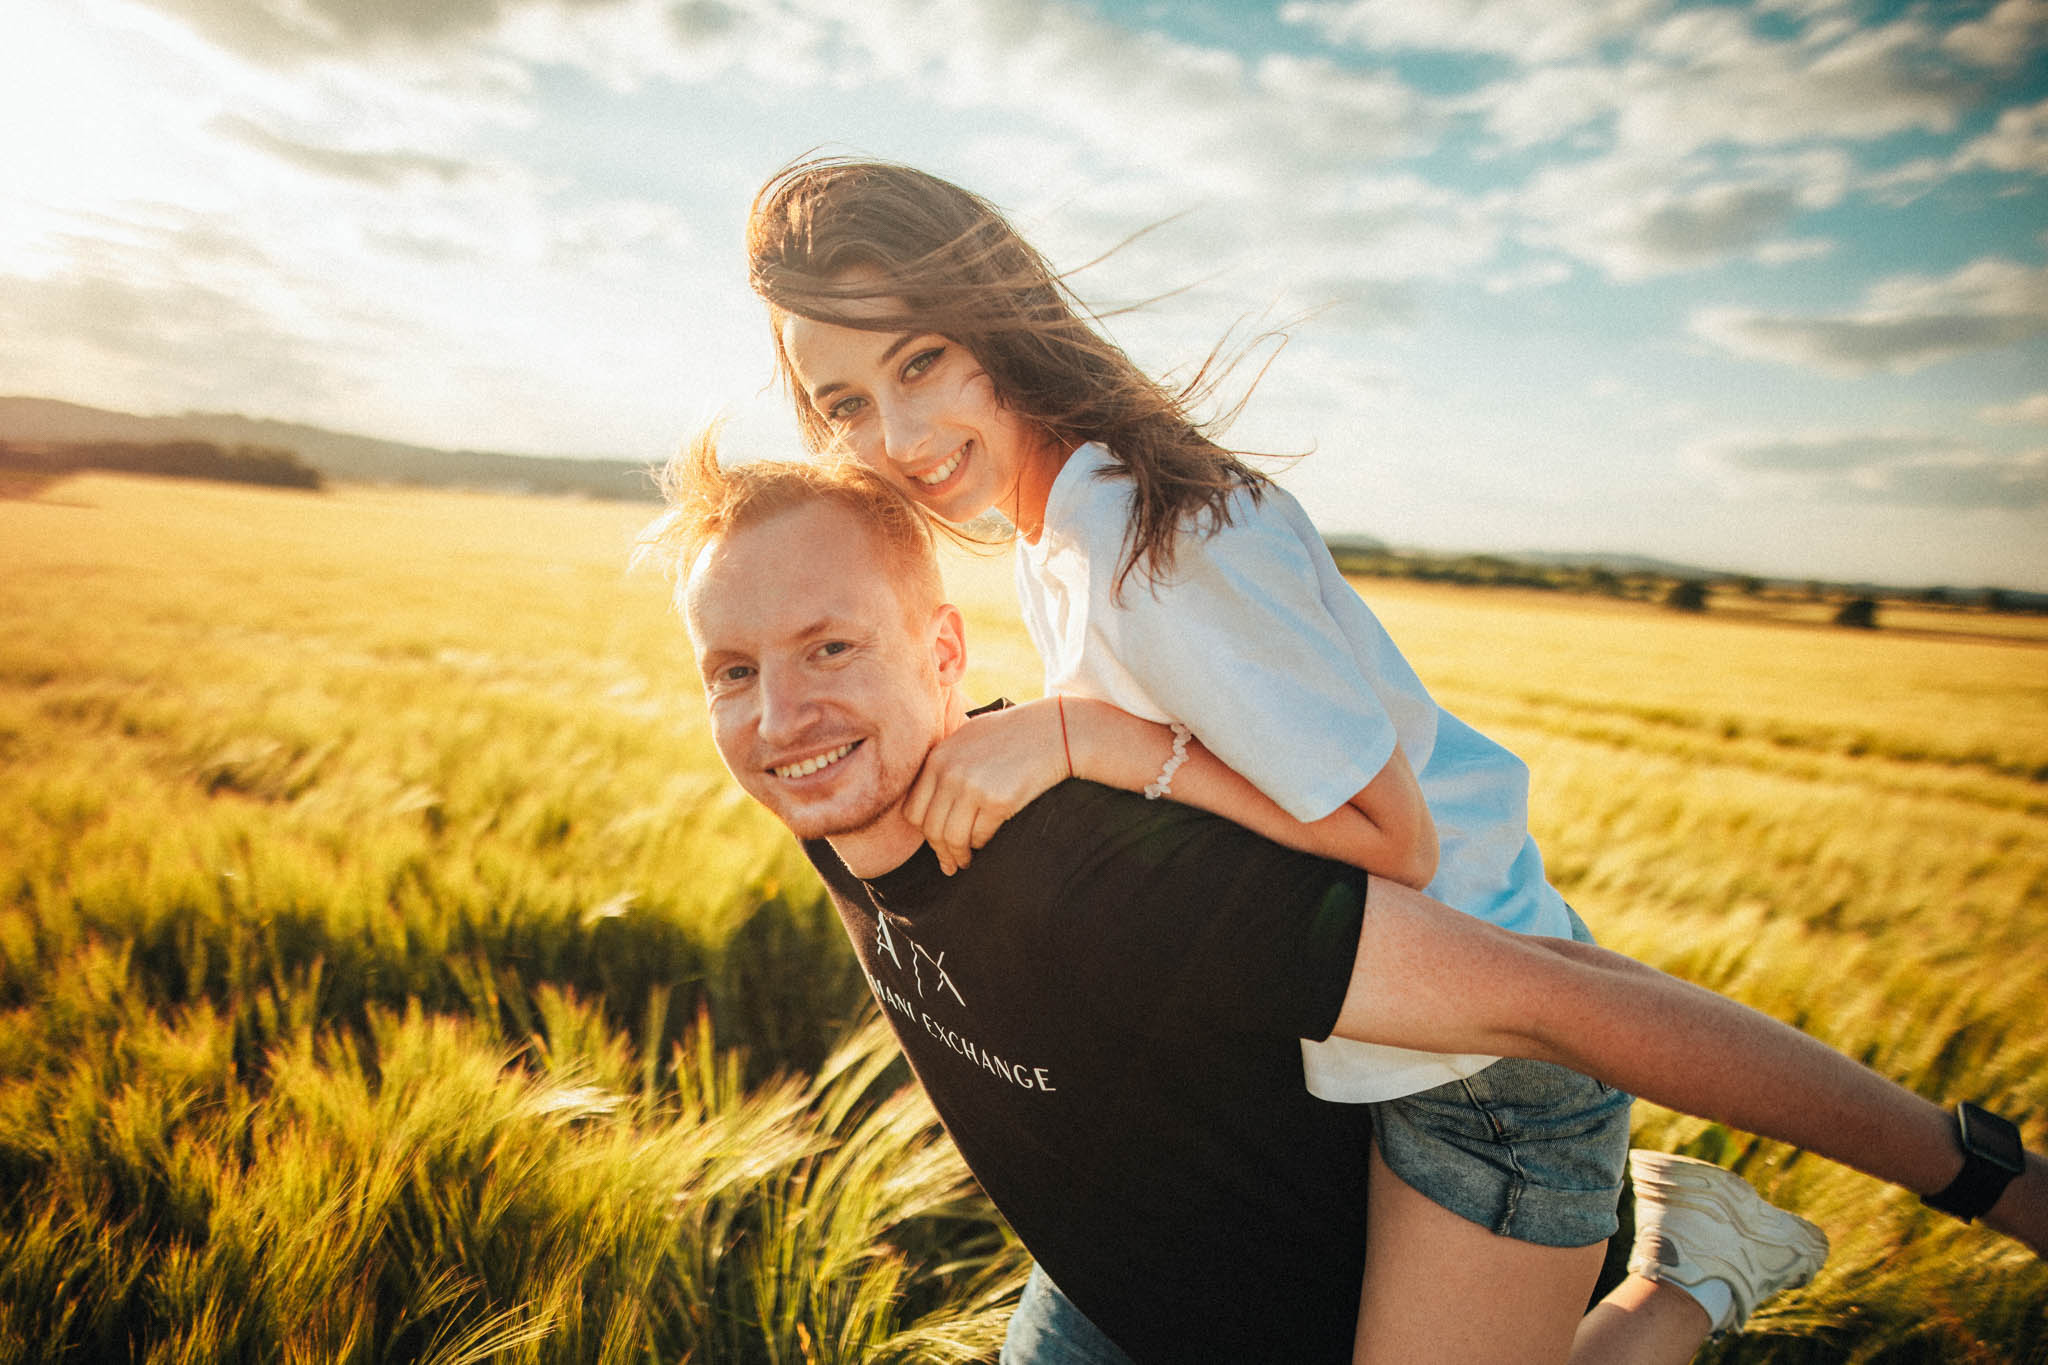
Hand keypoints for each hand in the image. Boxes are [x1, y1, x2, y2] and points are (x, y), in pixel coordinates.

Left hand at [905, 700, 1071, 873]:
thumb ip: (944, 763)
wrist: (1053, 731)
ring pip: (953, 838)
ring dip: (958, 856)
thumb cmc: (1011, 733)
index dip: (922, 832)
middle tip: (949, 863)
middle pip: (931, 829)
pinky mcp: (998, 801)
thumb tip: (930, 801)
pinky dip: (981, 844)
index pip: (913, 809)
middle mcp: (950, 774)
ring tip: (965, 862)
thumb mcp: (967, 737)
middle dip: (939, 851)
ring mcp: (973, 788)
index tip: (934, 841)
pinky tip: (985, 844)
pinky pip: (980, 835)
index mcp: (937, 759)